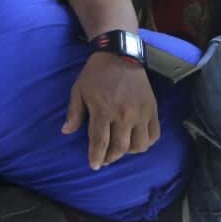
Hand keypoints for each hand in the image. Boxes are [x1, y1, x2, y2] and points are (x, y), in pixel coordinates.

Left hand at [62, 52, 159, 169]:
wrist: (120, 55)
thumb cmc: (95, 74)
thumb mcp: (78, 90)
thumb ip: (74, 113)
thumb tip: (66, 132)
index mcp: (103, 110)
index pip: (100, 142)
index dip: (96, 157)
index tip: (94, 166)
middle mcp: (123, 115)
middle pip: (120, 147)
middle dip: (111, 158)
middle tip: (105, 160)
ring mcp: (140, 113)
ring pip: (139, 145)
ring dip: (129, 152)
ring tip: (120, 150)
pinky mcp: (152, 109)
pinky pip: (154, 134)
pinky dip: (146, 143)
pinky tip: (137, 142)